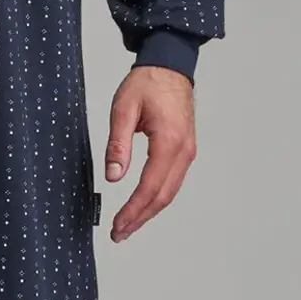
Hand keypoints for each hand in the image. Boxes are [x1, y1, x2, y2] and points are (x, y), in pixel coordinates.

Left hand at [103, 65, 196, 242]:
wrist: (170, 66)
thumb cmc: (146, 83)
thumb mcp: (123, 109)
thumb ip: (118, 143)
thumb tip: (113, 177)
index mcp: (169, 142)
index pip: (149, 187)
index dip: (133, 210)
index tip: (117, 225)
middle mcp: (183, 151)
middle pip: (162, 197)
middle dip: (140, 218)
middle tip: (119, 233)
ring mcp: (187, 152)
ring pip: (169, 192)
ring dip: (149, 211)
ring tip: (128, 225)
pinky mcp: (185, 150)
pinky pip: (172, 181)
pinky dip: (157, 197)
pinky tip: (143, 204)